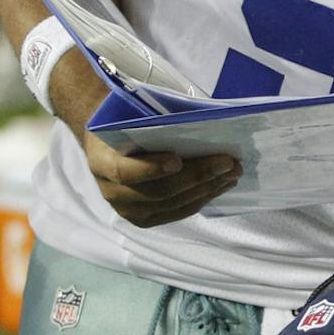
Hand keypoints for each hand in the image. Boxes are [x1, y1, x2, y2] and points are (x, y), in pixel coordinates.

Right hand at [81, 131, 239, 227]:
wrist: (106, 144)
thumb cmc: (123, 122)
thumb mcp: (128, 115)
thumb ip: (152, 121)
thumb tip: (199, 120)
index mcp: (101, 161)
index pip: (124, 171)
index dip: (151, 168)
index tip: (177, 159)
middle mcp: (112, 192)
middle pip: (159, 191)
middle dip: (197, 176)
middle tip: (227, 161)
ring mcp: (129, 210)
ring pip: (174, 205)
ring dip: (207, 189)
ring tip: (232, 173)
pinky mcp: (146, 219)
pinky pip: (178, 212)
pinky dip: (202, 198)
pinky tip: (221, 185)